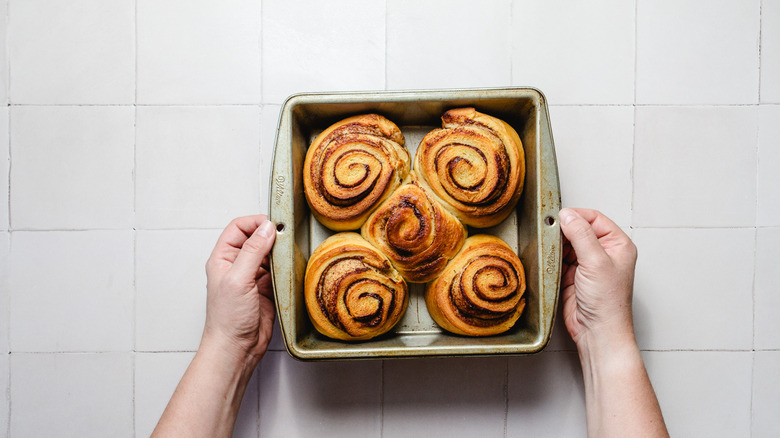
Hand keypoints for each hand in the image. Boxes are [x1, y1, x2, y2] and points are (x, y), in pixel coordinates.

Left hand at [202, 215, 276, 364]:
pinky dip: (286, 268)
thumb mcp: (238, 279)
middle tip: (286, 238)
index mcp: (222, 258)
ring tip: (289, 253)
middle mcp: (237, 265)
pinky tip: (291, 269)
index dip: (255, 222)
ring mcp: (252, 277)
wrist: (236, 348)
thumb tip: (267, 228)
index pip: (238, 228)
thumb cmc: (227, 319)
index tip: (273, 225)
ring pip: (269, 254)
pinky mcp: (266, 289)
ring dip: (280, 253)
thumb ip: (252, 251)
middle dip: (271, 236)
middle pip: (256, 238)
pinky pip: (278, 271)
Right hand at [559, 208, 636, 347]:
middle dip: (564, 230)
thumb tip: (567, 215)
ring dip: (556, 244)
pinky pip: (560, 258)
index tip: (558, 218)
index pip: (595, 219)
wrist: (597, 332)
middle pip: (580, 229)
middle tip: (549, 231)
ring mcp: (588, 264)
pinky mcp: (574, 275)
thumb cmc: (607, 303)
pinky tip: (547, 257)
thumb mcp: (595, 262)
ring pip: (567, 243)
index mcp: (618, 245)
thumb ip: (581, 235)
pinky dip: (552, 256)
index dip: (576, 216)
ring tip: (547, 245)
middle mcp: (604, 252)